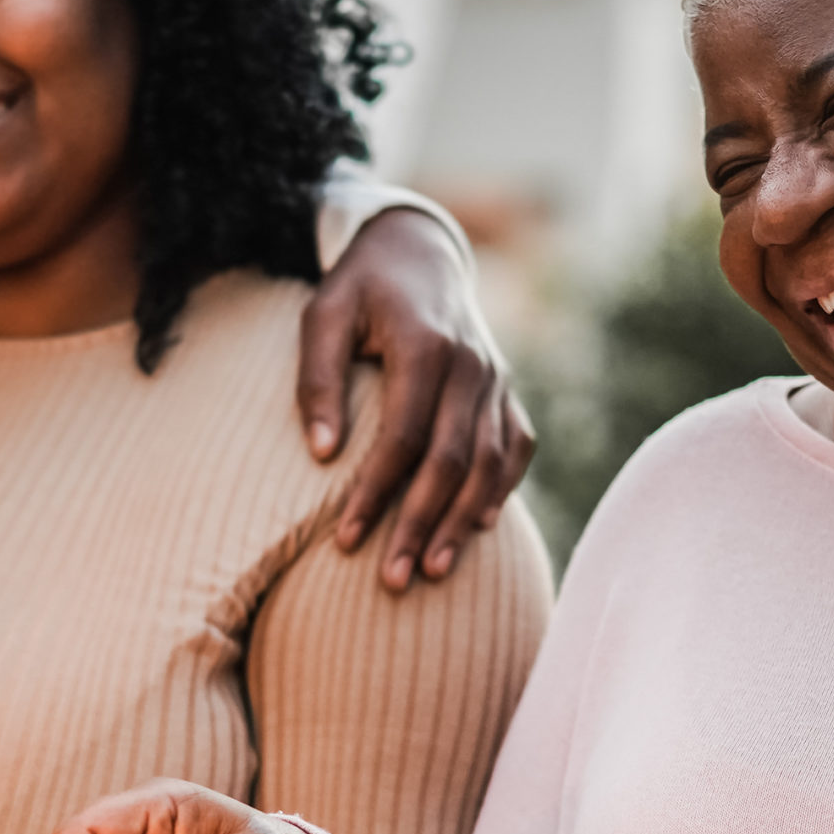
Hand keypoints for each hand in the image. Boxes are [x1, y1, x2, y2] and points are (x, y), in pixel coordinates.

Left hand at [301, 209, 536, 590]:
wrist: (419, 252)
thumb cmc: (360, 289)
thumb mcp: (323, 315)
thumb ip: (317, 380)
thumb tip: (320, 455)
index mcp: (426, 344)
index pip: (403, 437)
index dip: (375, 493)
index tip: (345, 542)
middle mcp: (472, 365)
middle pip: (452, 462)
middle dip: (420, 525)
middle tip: (391, 581)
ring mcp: (496, 379)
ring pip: (490, 464)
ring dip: (462, 522)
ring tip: (431, 570)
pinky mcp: (507, 391)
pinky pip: (515, 448)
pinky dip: (501, 489)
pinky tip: (480, 528)